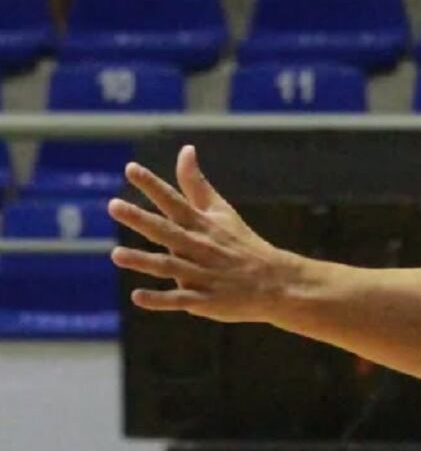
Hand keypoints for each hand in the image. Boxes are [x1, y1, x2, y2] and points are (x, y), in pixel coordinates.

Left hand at [109, 144, 298, 323]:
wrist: (275, 283)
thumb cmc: (243, 244)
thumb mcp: (221, 211)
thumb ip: (196, 184)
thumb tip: (185, 149)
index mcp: (202, 225)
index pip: (174, 201)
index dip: (152, 185)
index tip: (130, 168)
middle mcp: (200, 248)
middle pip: (166, 231)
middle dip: (141, 220)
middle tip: (114, 206)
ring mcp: (203, 275)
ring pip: (169, 266)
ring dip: (144, 261)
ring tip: (117, 255)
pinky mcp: (206, 300)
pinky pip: (180, 299)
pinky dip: (160, 300)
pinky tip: (137, 297)